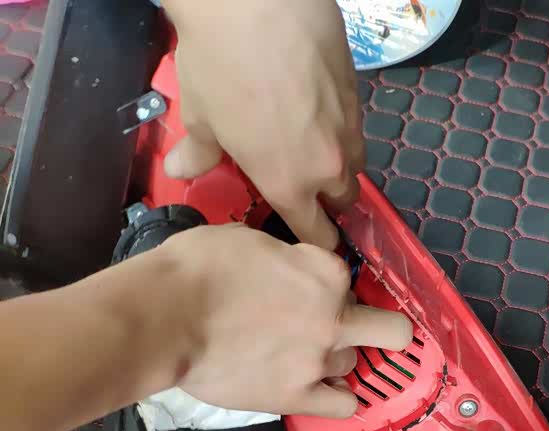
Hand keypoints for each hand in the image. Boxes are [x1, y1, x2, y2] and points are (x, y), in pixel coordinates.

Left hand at [162, 0, 363, 250]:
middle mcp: (326, 166)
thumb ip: (199, 152)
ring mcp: (348, 128)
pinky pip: (354, 126)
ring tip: (314, 146)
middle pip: (343, 202)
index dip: (313, 240)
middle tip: (308, 186)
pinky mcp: (358, 93)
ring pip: (355, 164)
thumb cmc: (219, 62)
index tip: (308, 234)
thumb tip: (180, 169)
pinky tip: (317, 107)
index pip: (316, 236)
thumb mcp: (200, 114)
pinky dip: (340, 127)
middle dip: (330, 201)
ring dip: (339, 164)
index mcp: (288, 185)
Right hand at [163, 224, 412, 417]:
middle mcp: (334, 317)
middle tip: (344, 329)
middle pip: (390, 330)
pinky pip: (344, 406)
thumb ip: (287, 259)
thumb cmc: (196, 269)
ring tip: (296, 358)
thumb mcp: (249, 241)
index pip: (346, 281)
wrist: (165, 319)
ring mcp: (319, 360)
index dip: (325, 285)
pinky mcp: (298, 397)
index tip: (301, 290)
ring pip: (353, 364)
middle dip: (376, 328)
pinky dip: (334, 399)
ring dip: (333, 359)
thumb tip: (289, 270)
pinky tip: (315, 391)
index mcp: (326, 272)